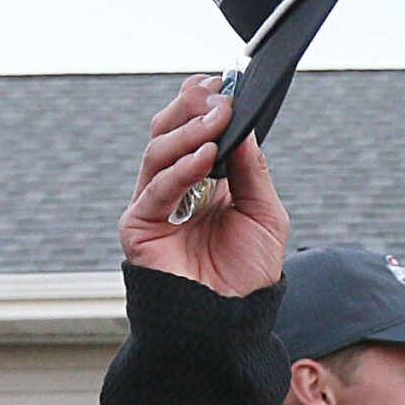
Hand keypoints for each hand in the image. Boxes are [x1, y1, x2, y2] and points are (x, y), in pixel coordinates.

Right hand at [118, 73, 287, 297]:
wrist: (230, 321)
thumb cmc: (246, 274)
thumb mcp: (265, 214)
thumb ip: (252, 170)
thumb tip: (244, 125)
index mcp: (202, 180)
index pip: (192, 129)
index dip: (200, 103)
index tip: (221, 82)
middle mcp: (174, 188)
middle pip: (168, 132)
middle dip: (190, 109)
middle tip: (217, 96)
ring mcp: (153, 205)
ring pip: (157, 152)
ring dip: (188, 133)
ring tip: (216, 124)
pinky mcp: (139, 226)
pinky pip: (155, 189)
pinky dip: (180, 168)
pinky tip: (204, 157)